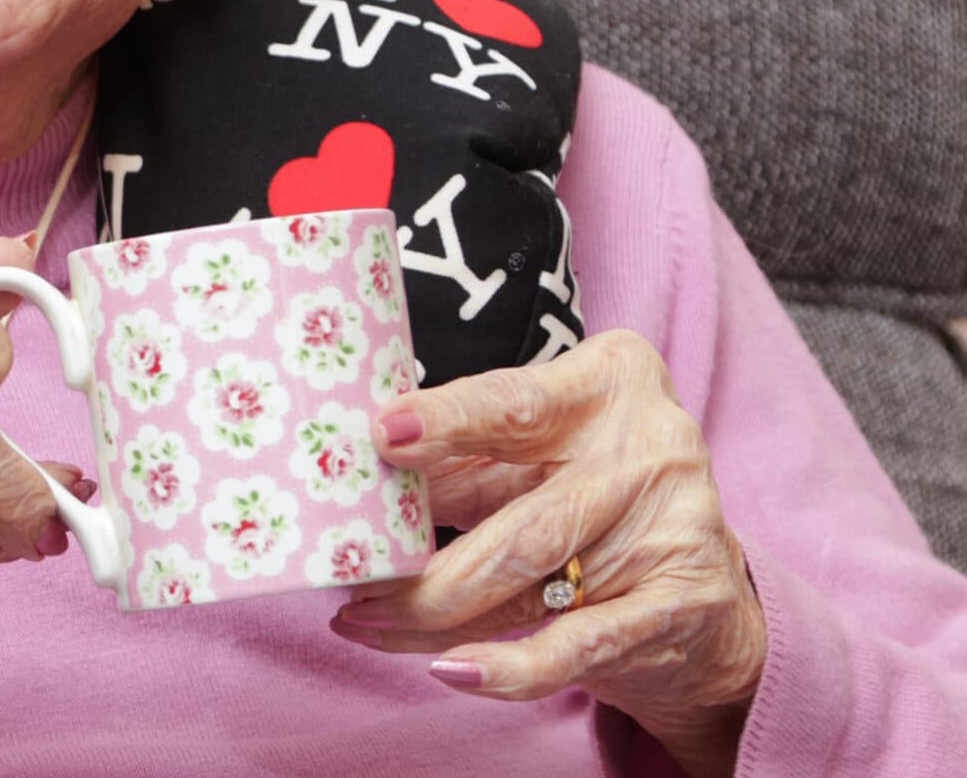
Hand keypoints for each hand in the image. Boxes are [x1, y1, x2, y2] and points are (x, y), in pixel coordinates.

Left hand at [328, 329, 767, 772]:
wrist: (701, 583)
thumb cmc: (586, 493)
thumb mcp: (530, 454)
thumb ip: (460, 457)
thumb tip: (362, 475)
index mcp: (608, 384)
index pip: (516, 403)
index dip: (448, 420)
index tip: (384, 436)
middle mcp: (650, 451)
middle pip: (523, 521)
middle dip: (427, 567)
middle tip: (352, 583)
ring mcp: (673, 532)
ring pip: (532, 589)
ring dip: (436, 617)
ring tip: (367, 623)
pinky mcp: (679, 607)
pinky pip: (575, 646)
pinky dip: (507, 668)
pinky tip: (449, 669)